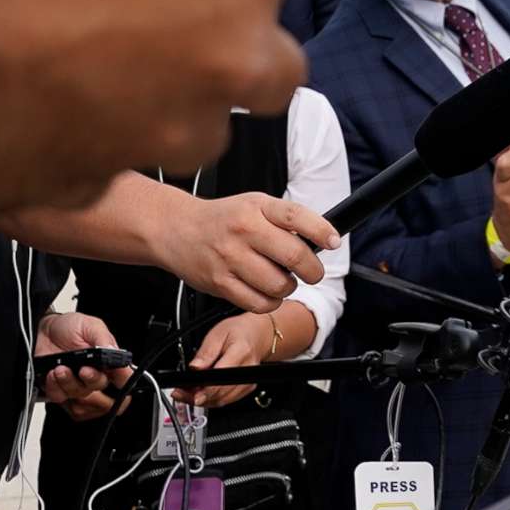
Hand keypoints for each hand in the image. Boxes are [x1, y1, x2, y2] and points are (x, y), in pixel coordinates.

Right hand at [0, 0, 391, 220]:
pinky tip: (12, 69)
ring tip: (61, 17)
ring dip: (161, 73)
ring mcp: (156, 126)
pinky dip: (77, 118)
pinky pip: (104, 150)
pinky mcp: (81, 179)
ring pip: (196, 108)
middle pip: (280, 45)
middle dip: (238, 9)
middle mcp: (226, 47)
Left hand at [36, 312, 131, 420]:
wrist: (44, 330)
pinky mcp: (60, 389)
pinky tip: (53, 373)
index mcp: (108, 362)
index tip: (114, 377)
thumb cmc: (69, 327)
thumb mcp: (90, 325)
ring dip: (69, 383)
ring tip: (61, 367)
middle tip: (83, 369)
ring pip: (80, 398)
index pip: (124, 380)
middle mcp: (95, 376)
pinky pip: (60, 397)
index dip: (124, 384)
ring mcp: (77, 385)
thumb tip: (112, 350)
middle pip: (103, 393)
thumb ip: (102, 337)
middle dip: (92, 381)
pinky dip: (55, 387)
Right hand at [153, 191, 336, 311]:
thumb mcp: (254, 205)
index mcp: (257, 207)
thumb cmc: (223, 220)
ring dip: (289, 288)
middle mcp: (244, 231)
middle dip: (313, 270)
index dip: (321, 231)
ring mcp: (230, 258)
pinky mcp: (220, 283)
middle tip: (312, 272)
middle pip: (294, 257)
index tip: (333, 241)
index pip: (296, 217)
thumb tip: (322, 240)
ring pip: (279, 286)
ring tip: (281, 280)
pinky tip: (265, 291)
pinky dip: (269, 302)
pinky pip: (259, 304)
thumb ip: (285, 220)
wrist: (176, 229)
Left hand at [180, 311, 276, 408]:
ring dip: (203, 400)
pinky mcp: (245, 389)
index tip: (191, 395)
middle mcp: (247, 371)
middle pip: (220, 393)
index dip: (205, 390)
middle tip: (181, 393)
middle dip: (198, 396)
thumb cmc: (238, 332)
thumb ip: (206, 351)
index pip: (222, 378)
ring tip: (187, 392)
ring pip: (222, 400)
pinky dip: (211, 399)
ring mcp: (247, 382)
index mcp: (241, 353)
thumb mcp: (218, 333)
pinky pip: (226, 400)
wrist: (256, 335)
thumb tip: (195, 367)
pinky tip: (201, 393)